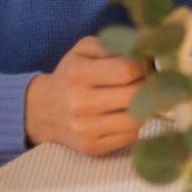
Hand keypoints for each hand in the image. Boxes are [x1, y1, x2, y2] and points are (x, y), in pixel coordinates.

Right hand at [23, 36, 145, 155]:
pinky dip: (135, 123)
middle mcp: (80, 104)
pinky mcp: (92, 147)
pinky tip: (125, 114)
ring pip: (138, 118)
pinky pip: (131, 136)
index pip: (127, 70)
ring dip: (145, 106)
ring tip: (136, 97)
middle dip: (148, 86)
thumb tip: (145, 48)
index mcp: (77, 74)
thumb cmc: (72, 74)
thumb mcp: (85, 50)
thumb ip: (114, 44)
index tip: (142, 65)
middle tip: (146, 81)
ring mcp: (85, 129)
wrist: (43, 110)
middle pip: (136, 95)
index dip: (142, 65)